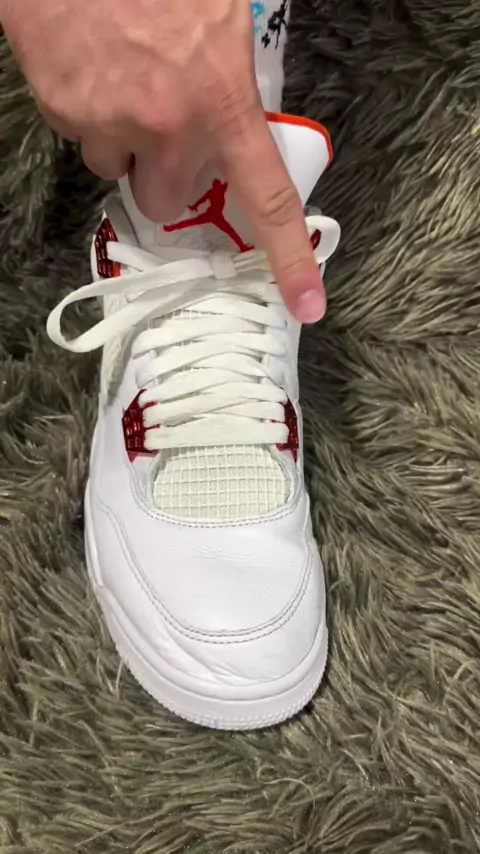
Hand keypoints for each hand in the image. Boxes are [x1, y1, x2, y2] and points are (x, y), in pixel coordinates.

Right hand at [1, 0, 325, 321]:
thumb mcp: (220, 18)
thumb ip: (228, 84)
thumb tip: (225, 127)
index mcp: (223, 100)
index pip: (266, 198)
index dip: (289, 258)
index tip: (307, 304)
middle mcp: (167, 125)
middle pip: (165, 198)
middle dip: (164, 172)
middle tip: (161, 122)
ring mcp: (109, 120)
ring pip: (116, 165)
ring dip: (121, 137)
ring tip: (119, 74)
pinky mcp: (62, 108)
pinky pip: (78, 132)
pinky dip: (85, 107)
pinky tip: (90, 60)